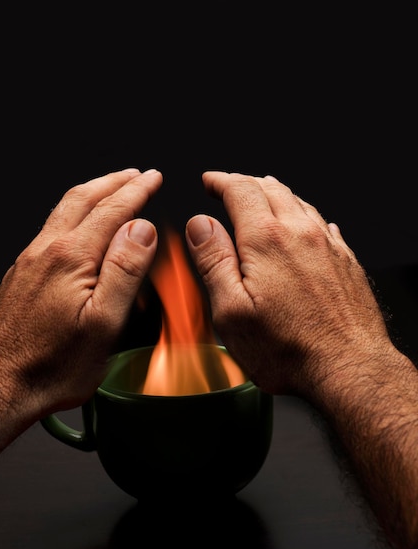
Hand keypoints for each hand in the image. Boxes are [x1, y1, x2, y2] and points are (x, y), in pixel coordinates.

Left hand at [0, 169, 161, 421]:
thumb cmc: (50, 366)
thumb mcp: (102, 324)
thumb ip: (124, 271)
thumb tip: (141, 230)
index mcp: (70, 259)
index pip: (111, 211)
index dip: (136, 191)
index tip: (153, 178)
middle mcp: (45, 253)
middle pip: (82, 200)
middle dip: (113, 182)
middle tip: (135, 174)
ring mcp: (28, 263)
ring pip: (63, 212)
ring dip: (92, 194)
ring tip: (110, 190)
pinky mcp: (21, 277)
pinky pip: (51, 230)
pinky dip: (74, 215)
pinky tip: (80, 227)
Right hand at [186, 171, 392, 399]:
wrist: (349, 368)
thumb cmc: (288, 349)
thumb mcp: (231, 310)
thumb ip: (214, 261)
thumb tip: (200, 224)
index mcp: (266, 241)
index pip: (240, 190)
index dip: (221, 181)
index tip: (210, 181)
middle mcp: (301, 234)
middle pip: (271, 189)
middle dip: (246, 182)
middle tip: (230, 185)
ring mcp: (328, 246)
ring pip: (299, 202)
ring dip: (276, 194)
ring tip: (262, 194)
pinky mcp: (347, 262)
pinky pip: (324, 225)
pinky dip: (305, 215)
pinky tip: (304, 223)